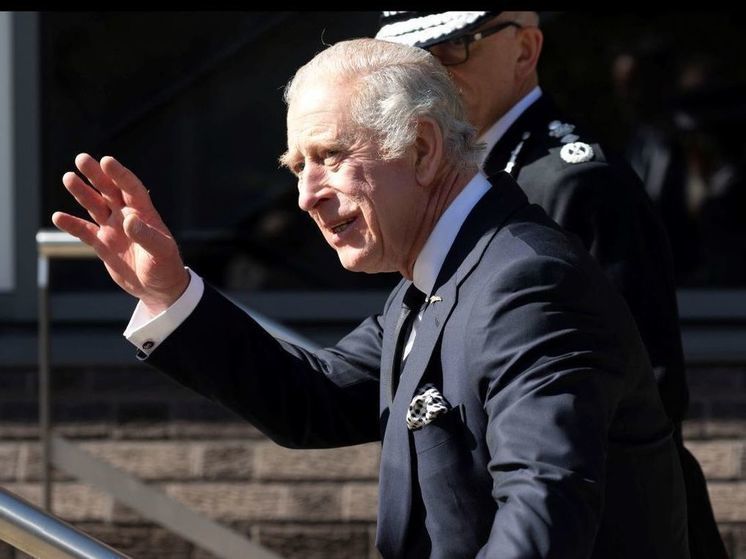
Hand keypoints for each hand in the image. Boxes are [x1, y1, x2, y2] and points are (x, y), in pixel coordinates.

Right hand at [52, 153, 189, 313]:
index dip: (120, 175)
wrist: (159, 288)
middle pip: (109, 191)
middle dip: (96, 175)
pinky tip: (58, 217)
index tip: (106, 161)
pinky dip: (72, 225)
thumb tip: (128, 220)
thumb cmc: (166, 268)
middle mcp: (127, 217)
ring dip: (82, 193)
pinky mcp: (103, 245)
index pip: (131, 189)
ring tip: (69, 178)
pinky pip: (84, 232)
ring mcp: (113, 230)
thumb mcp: (160, 252)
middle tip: (81, 158)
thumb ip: (146, 236)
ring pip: (95, 206)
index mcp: (144, 214)